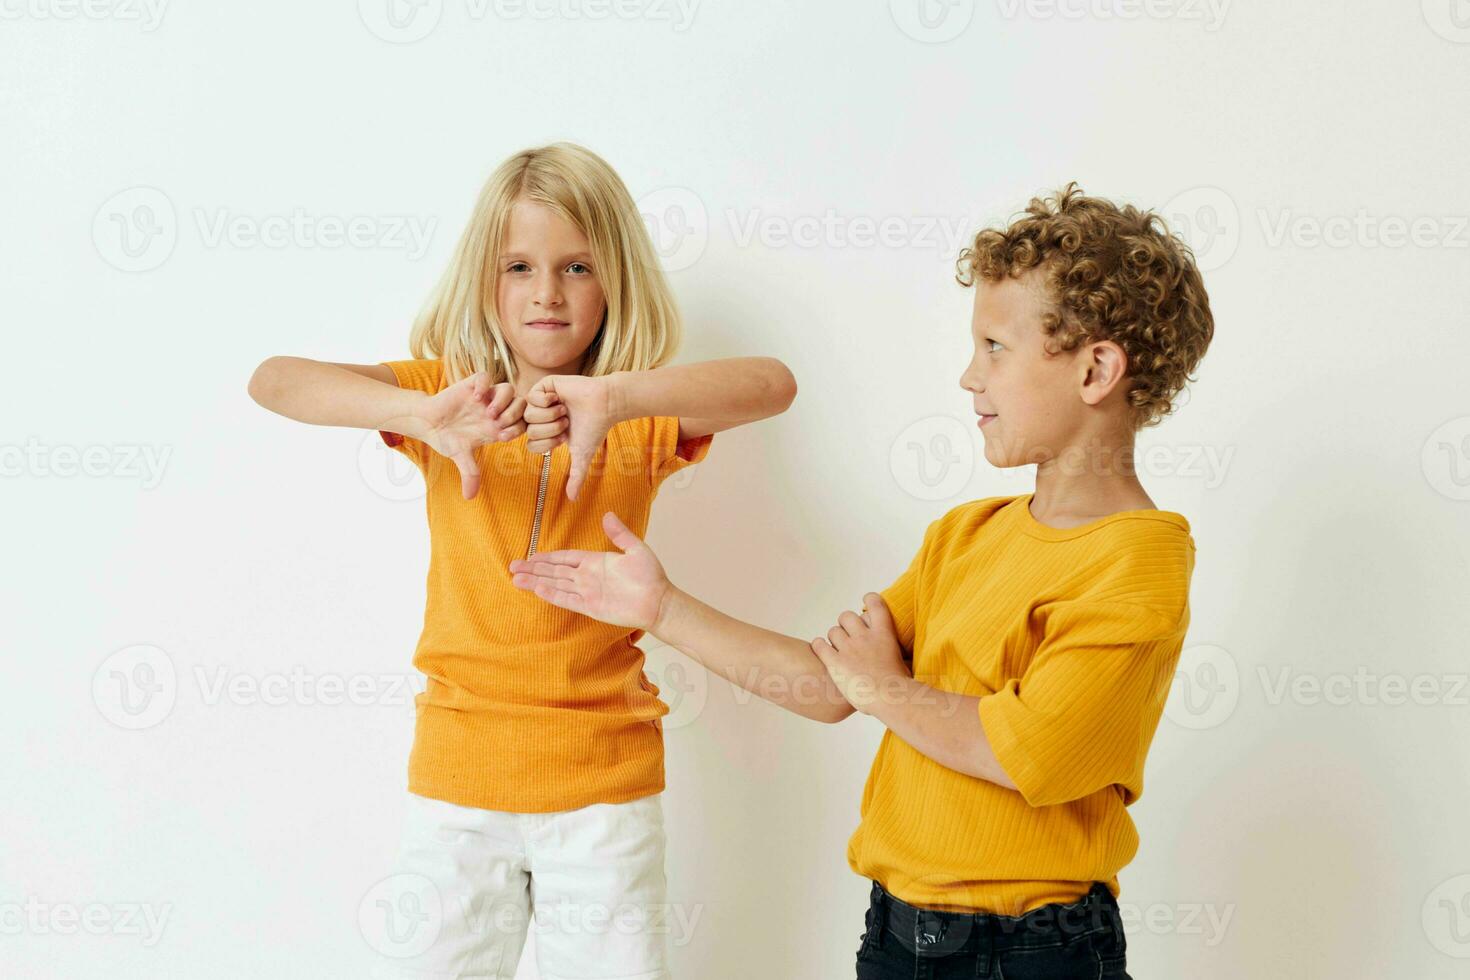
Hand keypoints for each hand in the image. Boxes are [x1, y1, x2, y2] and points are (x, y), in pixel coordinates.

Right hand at [417, 372, 525, 499]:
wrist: (427, 421)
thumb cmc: (447, 438)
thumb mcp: (460, 457)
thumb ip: (469, 473)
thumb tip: (469, 497)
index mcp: (498, 426)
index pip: (523, 423)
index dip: (518, 429)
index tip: (502, 436)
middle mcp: (495, 410)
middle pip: (522, 404)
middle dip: (514, 414)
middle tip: (497, 423)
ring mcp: (484, 397)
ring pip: (508, 389)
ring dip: (502, 401)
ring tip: (487, 412)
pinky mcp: (471, 385)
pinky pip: (486, 377)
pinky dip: (484, 386)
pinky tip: (474, 398)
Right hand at [508, 511, 668, 629]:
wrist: (659, 602)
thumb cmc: (651, 576)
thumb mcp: (636, 549)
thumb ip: (620, 534)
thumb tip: (607, 515)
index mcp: (596, 561)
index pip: (566, 557)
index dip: (548, 557)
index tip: (530, 555)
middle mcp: (588, 577)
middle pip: (555, 571)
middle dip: (534, 568)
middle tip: (513, 566)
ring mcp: (588, 592)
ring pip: (556, 585)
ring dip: (536, 581)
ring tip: (516, 579)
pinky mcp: (591, 606)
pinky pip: (568, 599)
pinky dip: (552, 594)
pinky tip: (537, 589)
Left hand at [524, 374, 614, 500]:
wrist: (604, 404)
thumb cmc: (594, 428)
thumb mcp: (582, 455)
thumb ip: (576, 476)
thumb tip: (573, 500)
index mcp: (545, 432)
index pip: (530, 445)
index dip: (547, 443)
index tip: (563, 437)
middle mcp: (540, 417)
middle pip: (528, 430)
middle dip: (550, 429)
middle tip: (566, 421)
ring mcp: (540, 401)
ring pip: (528, 414)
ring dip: (550, 415)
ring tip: (564, 410)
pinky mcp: (543, 386)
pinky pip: (531, 397)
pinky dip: (547, 401)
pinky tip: (559, 398)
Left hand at [809, 594, 909, 713]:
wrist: (890, 698)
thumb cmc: (900, 685)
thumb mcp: (905, 662)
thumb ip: (898, 653)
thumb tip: (903, 655)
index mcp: (884, 634)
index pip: (875, 604)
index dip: (869, 599)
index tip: (866, 601)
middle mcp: (864, 637)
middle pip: (846, 616)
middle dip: (845, 624)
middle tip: (848, 636)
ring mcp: (849, 648)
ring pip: (832, 631)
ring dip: (834, 638)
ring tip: (837, 649)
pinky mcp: (835, 662)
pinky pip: (819, 645)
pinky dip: (819, 646)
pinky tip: (822, 650)